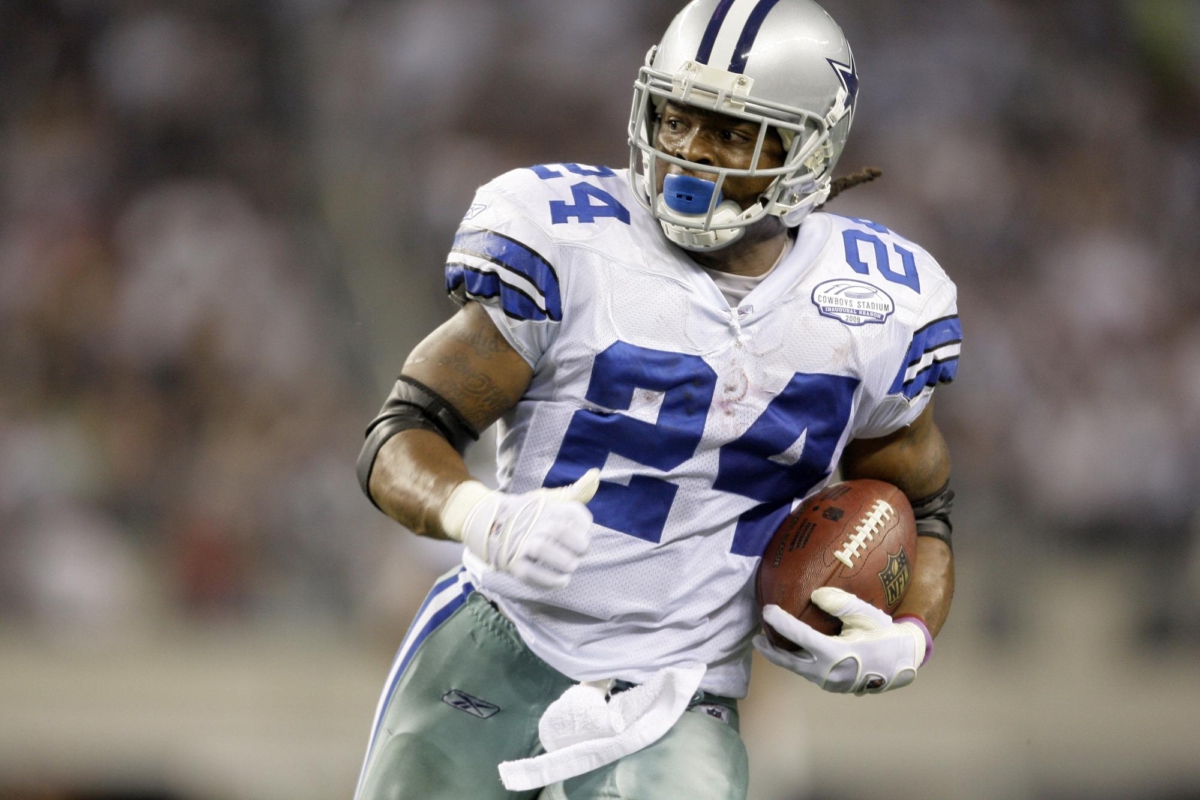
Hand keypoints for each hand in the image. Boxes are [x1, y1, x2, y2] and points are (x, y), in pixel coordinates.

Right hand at [440, 470, 599, 589]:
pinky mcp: (514, 563)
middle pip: (559, 531)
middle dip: (578, 545)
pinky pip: (531, 573)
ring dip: (564, 562)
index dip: (584, 525)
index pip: (572, 512)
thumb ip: (576, 492)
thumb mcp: (552, 499)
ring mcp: (521, 543)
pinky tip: (562, 581)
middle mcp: (533, 523)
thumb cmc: (531, 514)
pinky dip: (550, 580)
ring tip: (571, 566)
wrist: (492, 524)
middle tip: (581, 552)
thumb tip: (596, 474)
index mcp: (546, 507)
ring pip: (542, 550)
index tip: (585, 533)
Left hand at [753, 587, 931, 694]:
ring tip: (770, 641)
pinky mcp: (833, 685)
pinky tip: (794, 650)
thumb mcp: (865, 615)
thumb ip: (840, 603)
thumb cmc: (884, 634)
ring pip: (798, 669)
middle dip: (769, 649)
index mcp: (834, 654)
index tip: (766, 609)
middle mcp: (828, 673)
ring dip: (783, 656)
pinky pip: (809, 672)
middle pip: (788, 661)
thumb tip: (815, 594)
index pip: (798, 636)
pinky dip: (798, 661)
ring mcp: (830, 682)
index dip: (779, 622)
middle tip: (755, 636)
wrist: (904, 662)